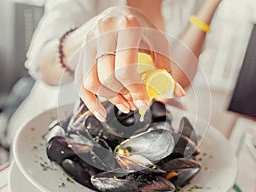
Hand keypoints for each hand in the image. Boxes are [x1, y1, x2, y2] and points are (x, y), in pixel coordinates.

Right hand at [74, 6, 183, 121]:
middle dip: (122, 95)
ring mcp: (89, 42)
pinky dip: (88, 100)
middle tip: (135, 101)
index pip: (125, 69)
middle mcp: (103, 33)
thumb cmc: (141, 28)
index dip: (135, 91)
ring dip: (108, 98)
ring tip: (123, 102)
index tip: (144, 103)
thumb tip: (176, 92)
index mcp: (126, 28)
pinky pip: (79, 81)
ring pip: (91, 82)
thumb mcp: (158, 42)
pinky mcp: (81, 52)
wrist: (120, 14)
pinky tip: (100, 112)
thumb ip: (166, 68)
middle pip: (107, 77)